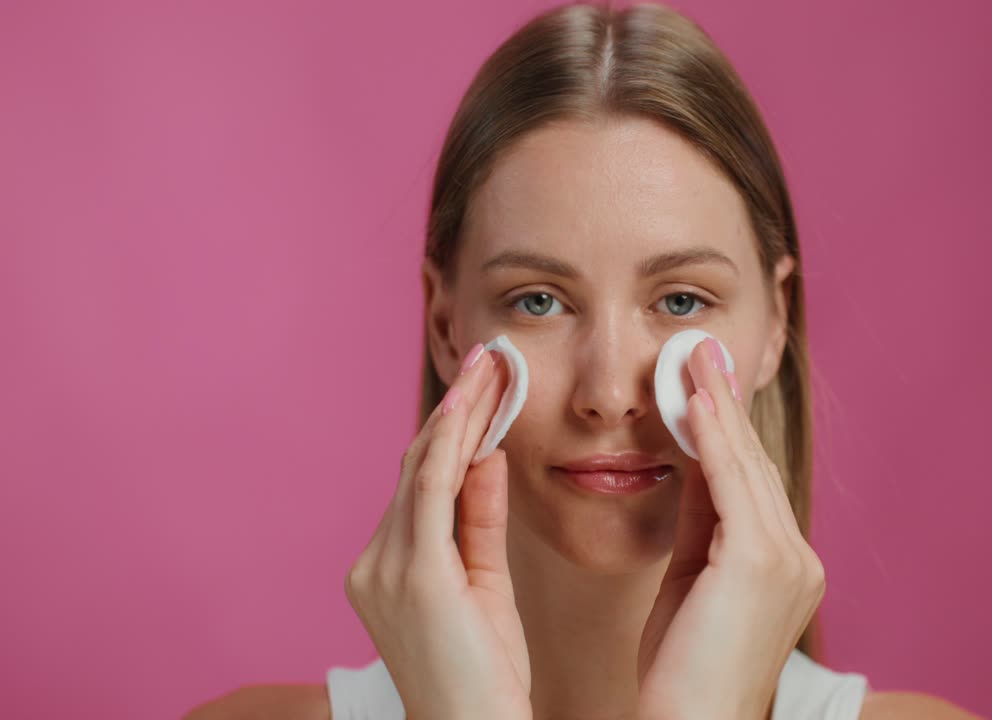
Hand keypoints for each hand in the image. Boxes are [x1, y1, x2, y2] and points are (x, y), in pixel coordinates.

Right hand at [344, 345, 531, 719]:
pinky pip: (430, 492)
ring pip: (424, 470)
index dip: (453, 430)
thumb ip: (478, 519)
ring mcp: (385, 568)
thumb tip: (487, 456)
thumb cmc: (483, 677)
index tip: (485, 386)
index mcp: (387, 568)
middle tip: (490, 359)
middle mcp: (373, 563)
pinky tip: (472, 407)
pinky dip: (452, 444)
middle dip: (458, 409)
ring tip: (491, 367)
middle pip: (418, 466)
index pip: (421, 483)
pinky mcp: (412, 576)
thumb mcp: (484, 585)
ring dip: (461, 413)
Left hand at [636, 338, 825, 719]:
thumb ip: (700, 523)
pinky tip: (696, 399)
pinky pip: (730, 483)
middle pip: (752, 465)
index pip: (749, 483)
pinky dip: (713, 437)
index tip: (705, 383)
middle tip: (701, 350)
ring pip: (745, 466)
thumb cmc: (683, 672)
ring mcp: (787, 559)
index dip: (725, 430)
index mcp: (785, 568)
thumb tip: (692, 462)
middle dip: (724, 404)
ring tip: (694, 356)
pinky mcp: (761, 561)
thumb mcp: (692, 583)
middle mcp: (798, 559)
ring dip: (717, 405)